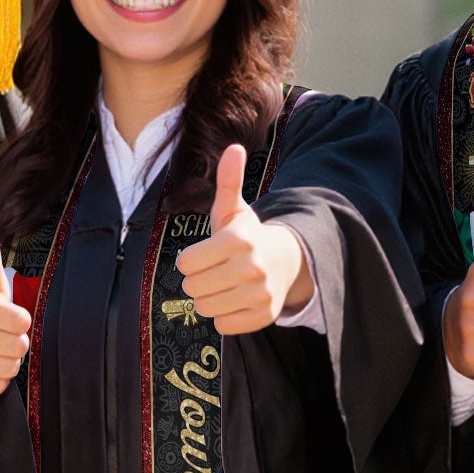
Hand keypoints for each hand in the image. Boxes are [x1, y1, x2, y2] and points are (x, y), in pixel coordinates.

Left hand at [174, 144, 310, 335]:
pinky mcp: (264, 316)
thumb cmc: (248, 235)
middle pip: (193, 288)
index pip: (187, 263)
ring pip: (206, 309)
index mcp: (239, 240)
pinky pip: (223, 325)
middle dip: (197, 281)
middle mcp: (252, 268)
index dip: (189, 261)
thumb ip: (228, 181)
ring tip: (223, 286)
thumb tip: (234, 147)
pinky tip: (234, 300)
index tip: (203, 256)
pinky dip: (224, 316)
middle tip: (213, 272)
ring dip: (208, 299)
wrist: (286, 261)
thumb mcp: (234, 209)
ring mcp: (260, 294)